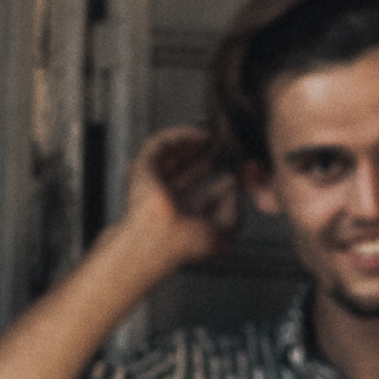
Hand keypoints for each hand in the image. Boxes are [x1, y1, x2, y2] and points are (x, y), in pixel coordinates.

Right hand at [113, 123, 235, 280]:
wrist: (159, 240)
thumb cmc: (182, 244)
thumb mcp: (222, 232)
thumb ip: (235, 211)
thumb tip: (234, 188)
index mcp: (182, 219)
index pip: (202, 197)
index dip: (220, 183)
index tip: (236, 171)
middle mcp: (165, 200)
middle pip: (187, 171)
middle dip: (207, 157)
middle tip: (226, 148)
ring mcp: (152, 182)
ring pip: (172, 155)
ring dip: (193, 143)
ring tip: (214, 137)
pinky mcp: (143, 167)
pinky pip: (160, 143)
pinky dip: (180, 135)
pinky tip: (200, 134)